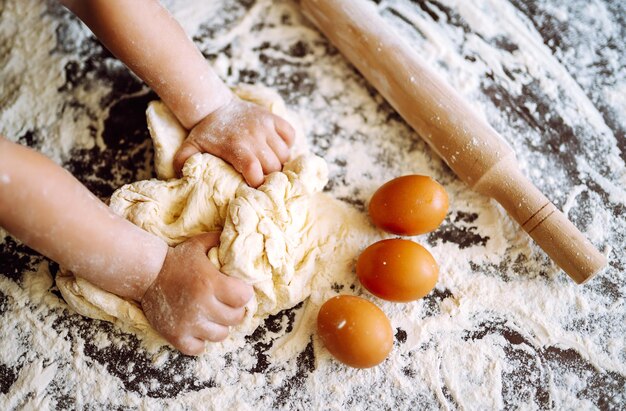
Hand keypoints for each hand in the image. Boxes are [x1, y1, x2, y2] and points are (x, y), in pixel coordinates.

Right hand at [141, 232, 253, 354]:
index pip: (243, 297)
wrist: (146, 274)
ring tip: (212, 315)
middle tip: (226, 303)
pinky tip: (198, 328)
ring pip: (221, 335)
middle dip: (234, 310)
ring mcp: (188, 324)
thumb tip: (242, 237)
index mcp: (210, 283)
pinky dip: (201, 341)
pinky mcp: (176, 336)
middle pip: (235, 318)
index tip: (238, 290)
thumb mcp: (200, 244)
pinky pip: (200, 348)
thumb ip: (221, 241)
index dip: (244, 294)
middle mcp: (201, 305)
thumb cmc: (178, 259)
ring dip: (219, 325)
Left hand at [173, 96, 295, 186]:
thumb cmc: (205, 133)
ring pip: (284, 153)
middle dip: (270, 176)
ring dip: (279, 162)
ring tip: (269, 165)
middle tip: (262, 178)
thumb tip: (180, 178)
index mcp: (235, 146)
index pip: (254, 169)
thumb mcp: (190, 147)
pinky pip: (290, 134)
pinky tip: (276, 148)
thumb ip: (183, 162)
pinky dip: (287, 144)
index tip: (253, 186)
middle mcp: (253, 135)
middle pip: (273, 165)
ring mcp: (265, 125)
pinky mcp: (272, 117)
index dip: (257, 182)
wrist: (214, 105)